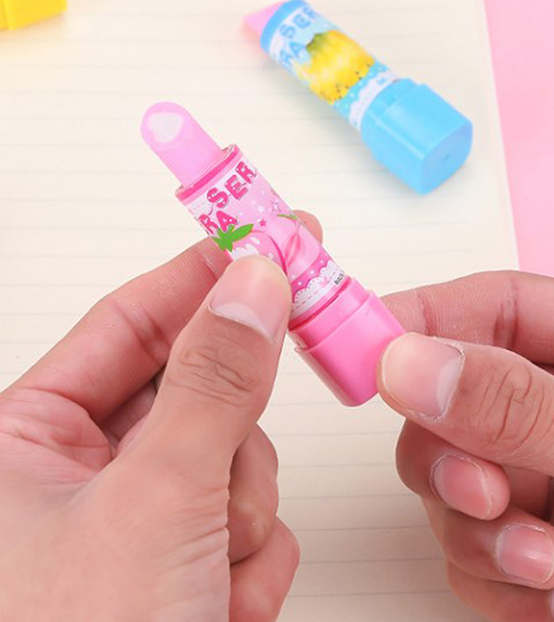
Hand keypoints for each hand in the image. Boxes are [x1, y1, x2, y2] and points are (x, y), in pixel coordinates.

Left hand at [0, 215, 319, 621]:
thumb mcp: (156, 499)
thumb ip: (211, 380)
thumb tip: (253, 279)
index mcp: (23, 440)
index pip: (125, 324)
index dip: (195, 277)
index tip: (261, 236)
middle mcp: (70, 473)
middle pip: (183, 389)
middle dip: (228, 417)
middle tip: (289, 363)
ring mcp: (127, 519)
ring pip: (224, 451)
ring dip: (240, 502)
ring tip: (217, 564)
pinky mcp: (174, 562)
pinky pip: (242, 513)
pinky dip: (251, 555)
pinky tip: (225, 606)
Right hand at [380, 272, 553, 621]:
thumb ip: (518, 404)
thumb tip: (405, 363)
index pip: (473, 305)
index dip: (409, 323)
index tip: (363, 360)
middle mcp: (542, 405)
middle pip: (435, 402)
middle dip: (447, 457)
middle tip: (481, 493)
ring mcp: (529, 475)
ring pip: (442, 485)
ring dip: (480, 534)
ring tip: (549, 563)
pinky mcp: (525, 541)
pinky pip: (466, 553)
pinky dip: (499, 582)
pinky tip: (550, 592)